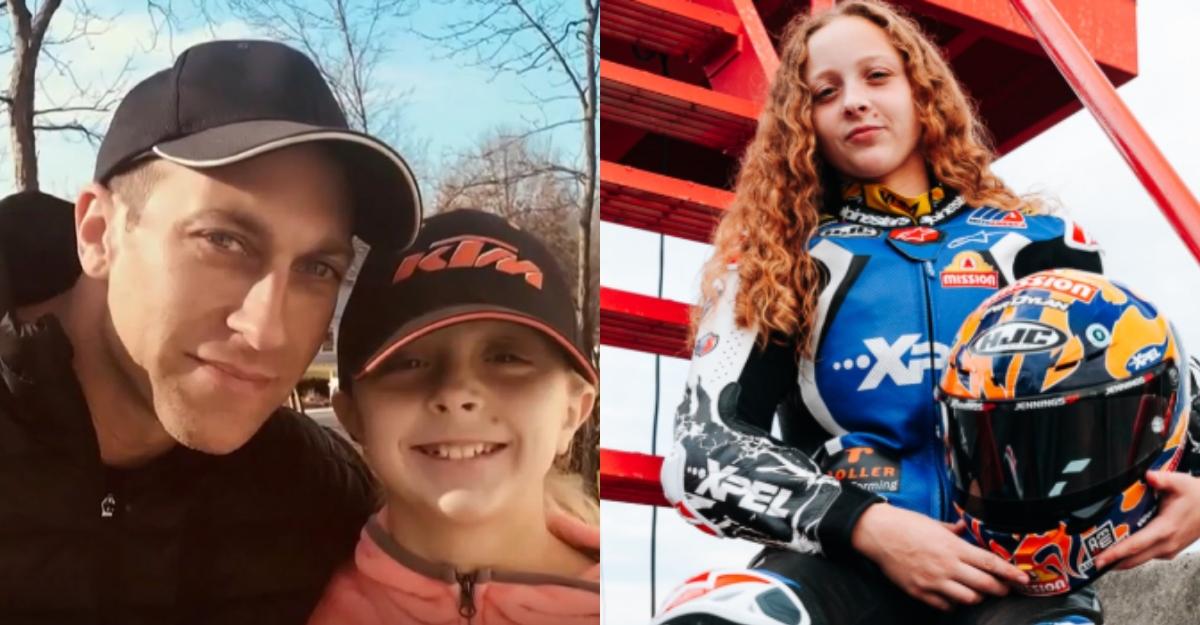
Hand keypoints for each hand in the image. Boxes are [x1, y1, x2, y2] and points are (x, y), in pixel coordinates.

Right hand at [851, 503, 1029, 610]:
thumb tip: (964, 528)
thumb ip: (953, 530)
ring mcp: (933, 581)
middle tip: (1003, 588)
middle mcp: (946, 566)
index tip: (1023, 579)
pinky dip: (953, 603)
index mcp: (953, 547)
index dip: (1010, 573)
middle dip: (999, 589)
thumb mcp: (934, 523)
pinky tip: (952, 596)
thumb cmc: (906, 524)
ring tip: (977, 591)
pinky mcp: (920, 591)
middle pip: (984, 585)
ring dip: (977, 597)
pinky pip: (945, 606)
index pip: (990, 563)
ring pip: (968, 599)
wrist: (878, 533)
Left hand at [1093, 470, 1199, 570]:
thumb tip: (1148, 476)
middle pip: (1134, 559)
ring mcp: (1168, 549)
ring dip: (1120, 560)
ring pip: (1140, 559)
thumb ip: (1163, 479)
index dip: (1115, 553)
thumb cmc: (1197, 496)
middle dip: (1111, 562)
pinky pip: (1147, 555)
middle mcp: (1166, 544)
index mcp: (1165, 529)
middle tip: (1090, 562)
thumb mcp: (1181, 483)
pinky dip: (1132, 555)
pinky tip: (1119, 550)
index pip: (1135, 545)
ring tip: (1099, 557)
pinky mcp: (1169, 549)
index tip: (1099, 559)